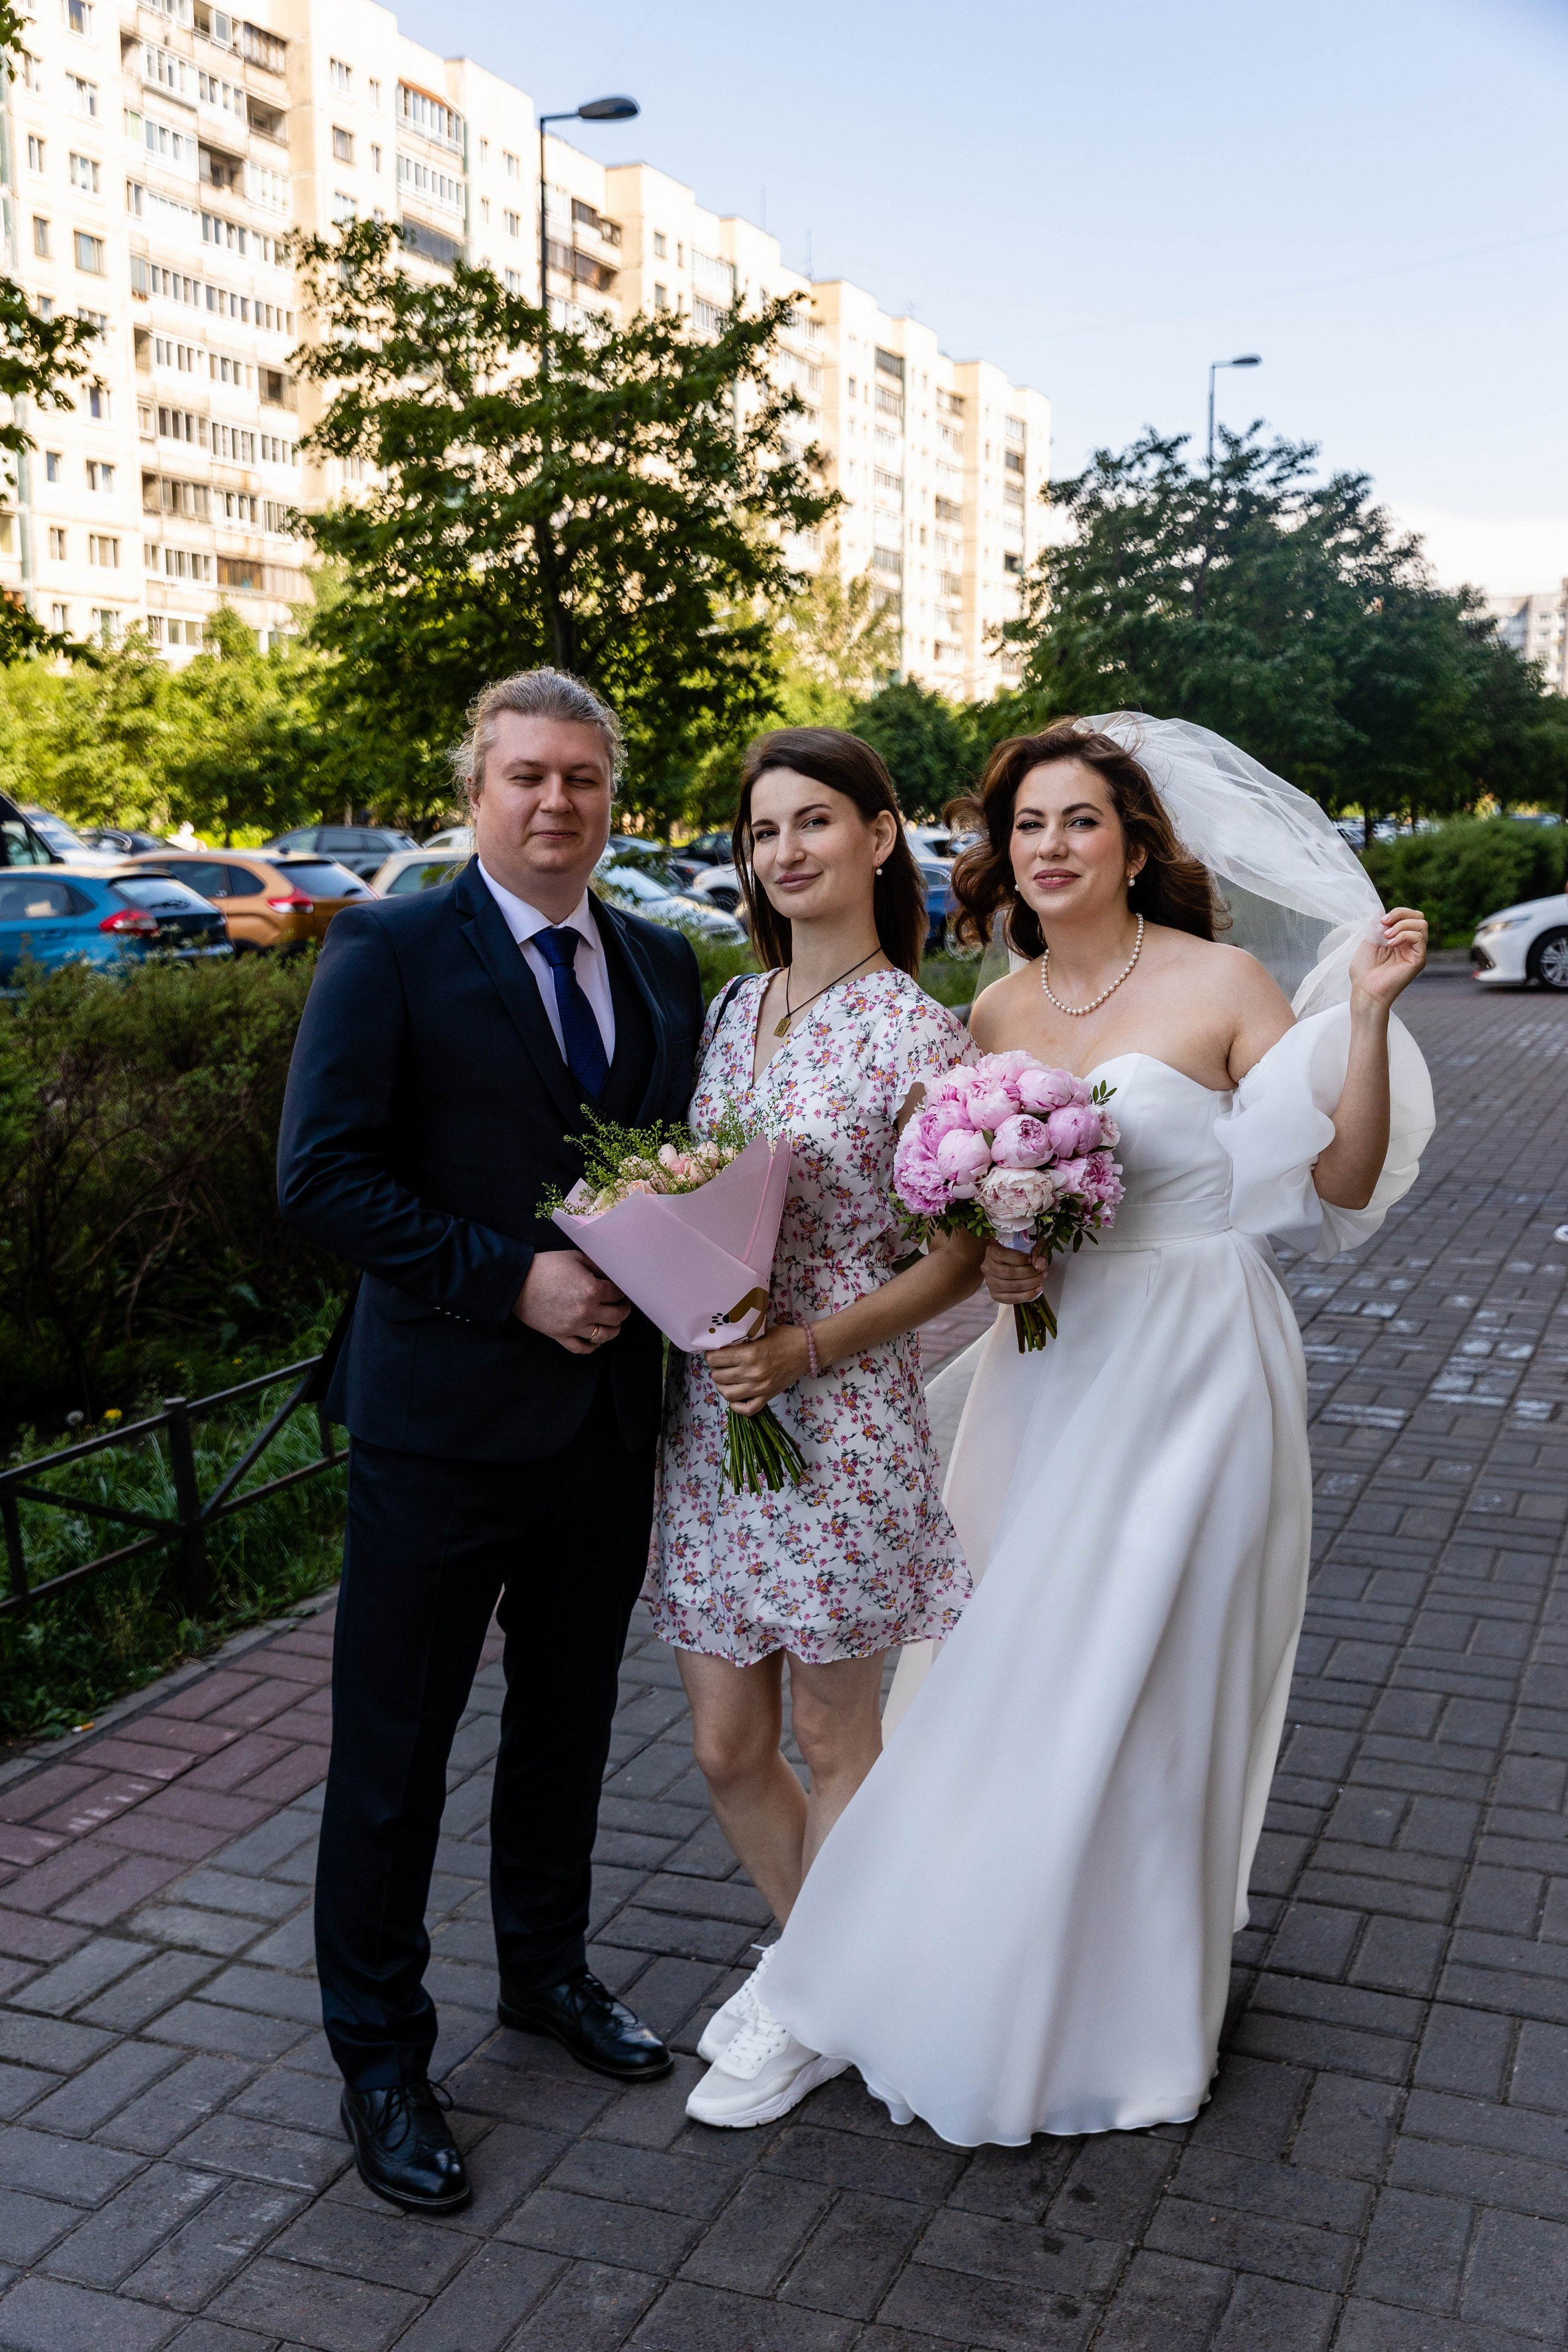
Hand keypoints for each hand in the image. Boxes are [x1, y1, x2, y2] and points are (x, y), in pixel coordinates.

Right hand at [513, 1250, 629, 1355]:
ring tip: (612, 1322)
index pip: (618, 1294)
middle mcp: (586, 1311)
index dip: (622, 1290)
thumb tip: (611, 1276)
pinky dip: (592, 1346)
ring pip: (605, 1335)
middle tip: (622, 1305)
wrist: (516, 1281)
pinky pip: (582, 1348)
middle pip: (617, 1317)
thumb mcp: (575, 1258)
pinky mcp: (560, 1336)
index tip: (620, 1289)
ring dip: (614, 1329)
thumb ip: (597, 1267)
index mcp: (591, 1290)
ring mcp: (573, 1327)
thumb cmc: (545, 1266)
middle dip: (623, 1310)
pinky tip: (596, 1340)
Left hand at [706, 1322, 811, 1415]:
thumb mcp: (761, 1333)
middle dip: (715, 1369)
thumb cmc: (786, 1338)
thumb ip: (743, 1342)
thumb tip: (723, 1346)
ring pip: (728, 1394)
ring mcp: (760, 1388)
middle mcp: (753, 1373)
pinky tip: (735, 1396)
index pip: (716, 1359)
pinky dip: (736, 1406)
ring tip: (724, 1379)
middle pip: (718, 1376)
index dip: (710, 1355)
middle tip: (718, 1364)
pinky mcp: (768, 1397)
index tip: (712, 1353)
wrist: (809, 1350)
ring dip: (722, 1386)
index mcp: (750, 1354)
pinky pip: (747, 1409)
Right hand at [983, 1240, 1044, 1304]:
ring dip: (1031, 1284)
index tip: (1033, 1260)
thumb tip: (1039, 1265)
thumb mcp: (1031, 1243)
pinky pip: (1011, 1299)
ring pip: (1012, 1287)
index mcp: (992, 1251)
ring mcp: (990, 1282)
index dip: (1022, 1259)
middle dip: (1030, 1273)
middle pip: (1010, 1273)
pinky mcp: (995, 1295)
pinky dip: (1027, 1295)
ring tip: (1041, 1279)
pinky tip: (1037, 1289)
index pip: (1005, 1255)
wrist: (1010, 1262)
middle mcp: (987, 1267)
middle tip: (1043, 1271)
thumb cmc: (1020, 1251)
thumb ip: (1037, 1250)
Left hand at [1350, 907, 1426, 1008]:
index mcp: (1400, 939)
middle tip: (1384, 924)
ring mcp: (1415, 952)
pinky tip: (1391, 944)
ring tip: (1386, 937)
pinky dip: (1404, 935)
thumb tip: (1380, 910)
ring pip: (1422, 925)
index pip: (1409, 916)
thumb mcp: (1368, 940)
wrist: (1365, 989)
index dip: (1397, 912)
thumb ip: (1376, 925)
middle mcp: (1410, 945)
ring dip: (1402, 925)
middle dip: (1401, 914)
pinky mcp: (1418, 960)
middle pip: (1419, 917)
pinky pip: (1419, 938)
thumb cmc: (1364, 970)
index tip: (1381, 921)